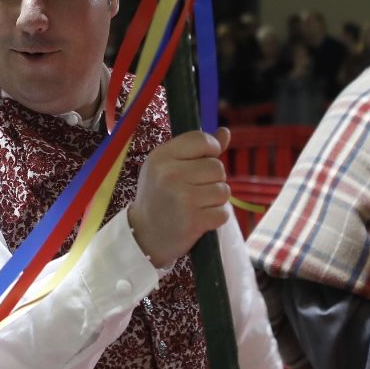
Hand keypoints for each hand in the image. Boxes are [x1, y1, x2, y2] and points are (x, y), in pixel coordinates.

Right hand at [127, 128, 230, 266]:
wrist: (144, 236)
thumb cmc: (159, 196)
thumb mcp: (168, 167)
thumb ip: (196, 149)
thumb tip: (225, 132)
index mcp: (161, 157)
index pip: (201, 140)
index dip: (211, 149)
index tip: (204, 161)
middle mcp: (169, 175)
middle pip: (217, 167)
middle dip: (213, 179)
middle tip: (195, 189)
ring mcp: (182, 198)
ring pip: (224, 190)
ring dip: (216, 199)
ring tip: (197, 204)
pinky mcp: (193, 220)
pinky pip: (223, 212)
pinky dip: (216, 217)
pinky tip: (200, 219)